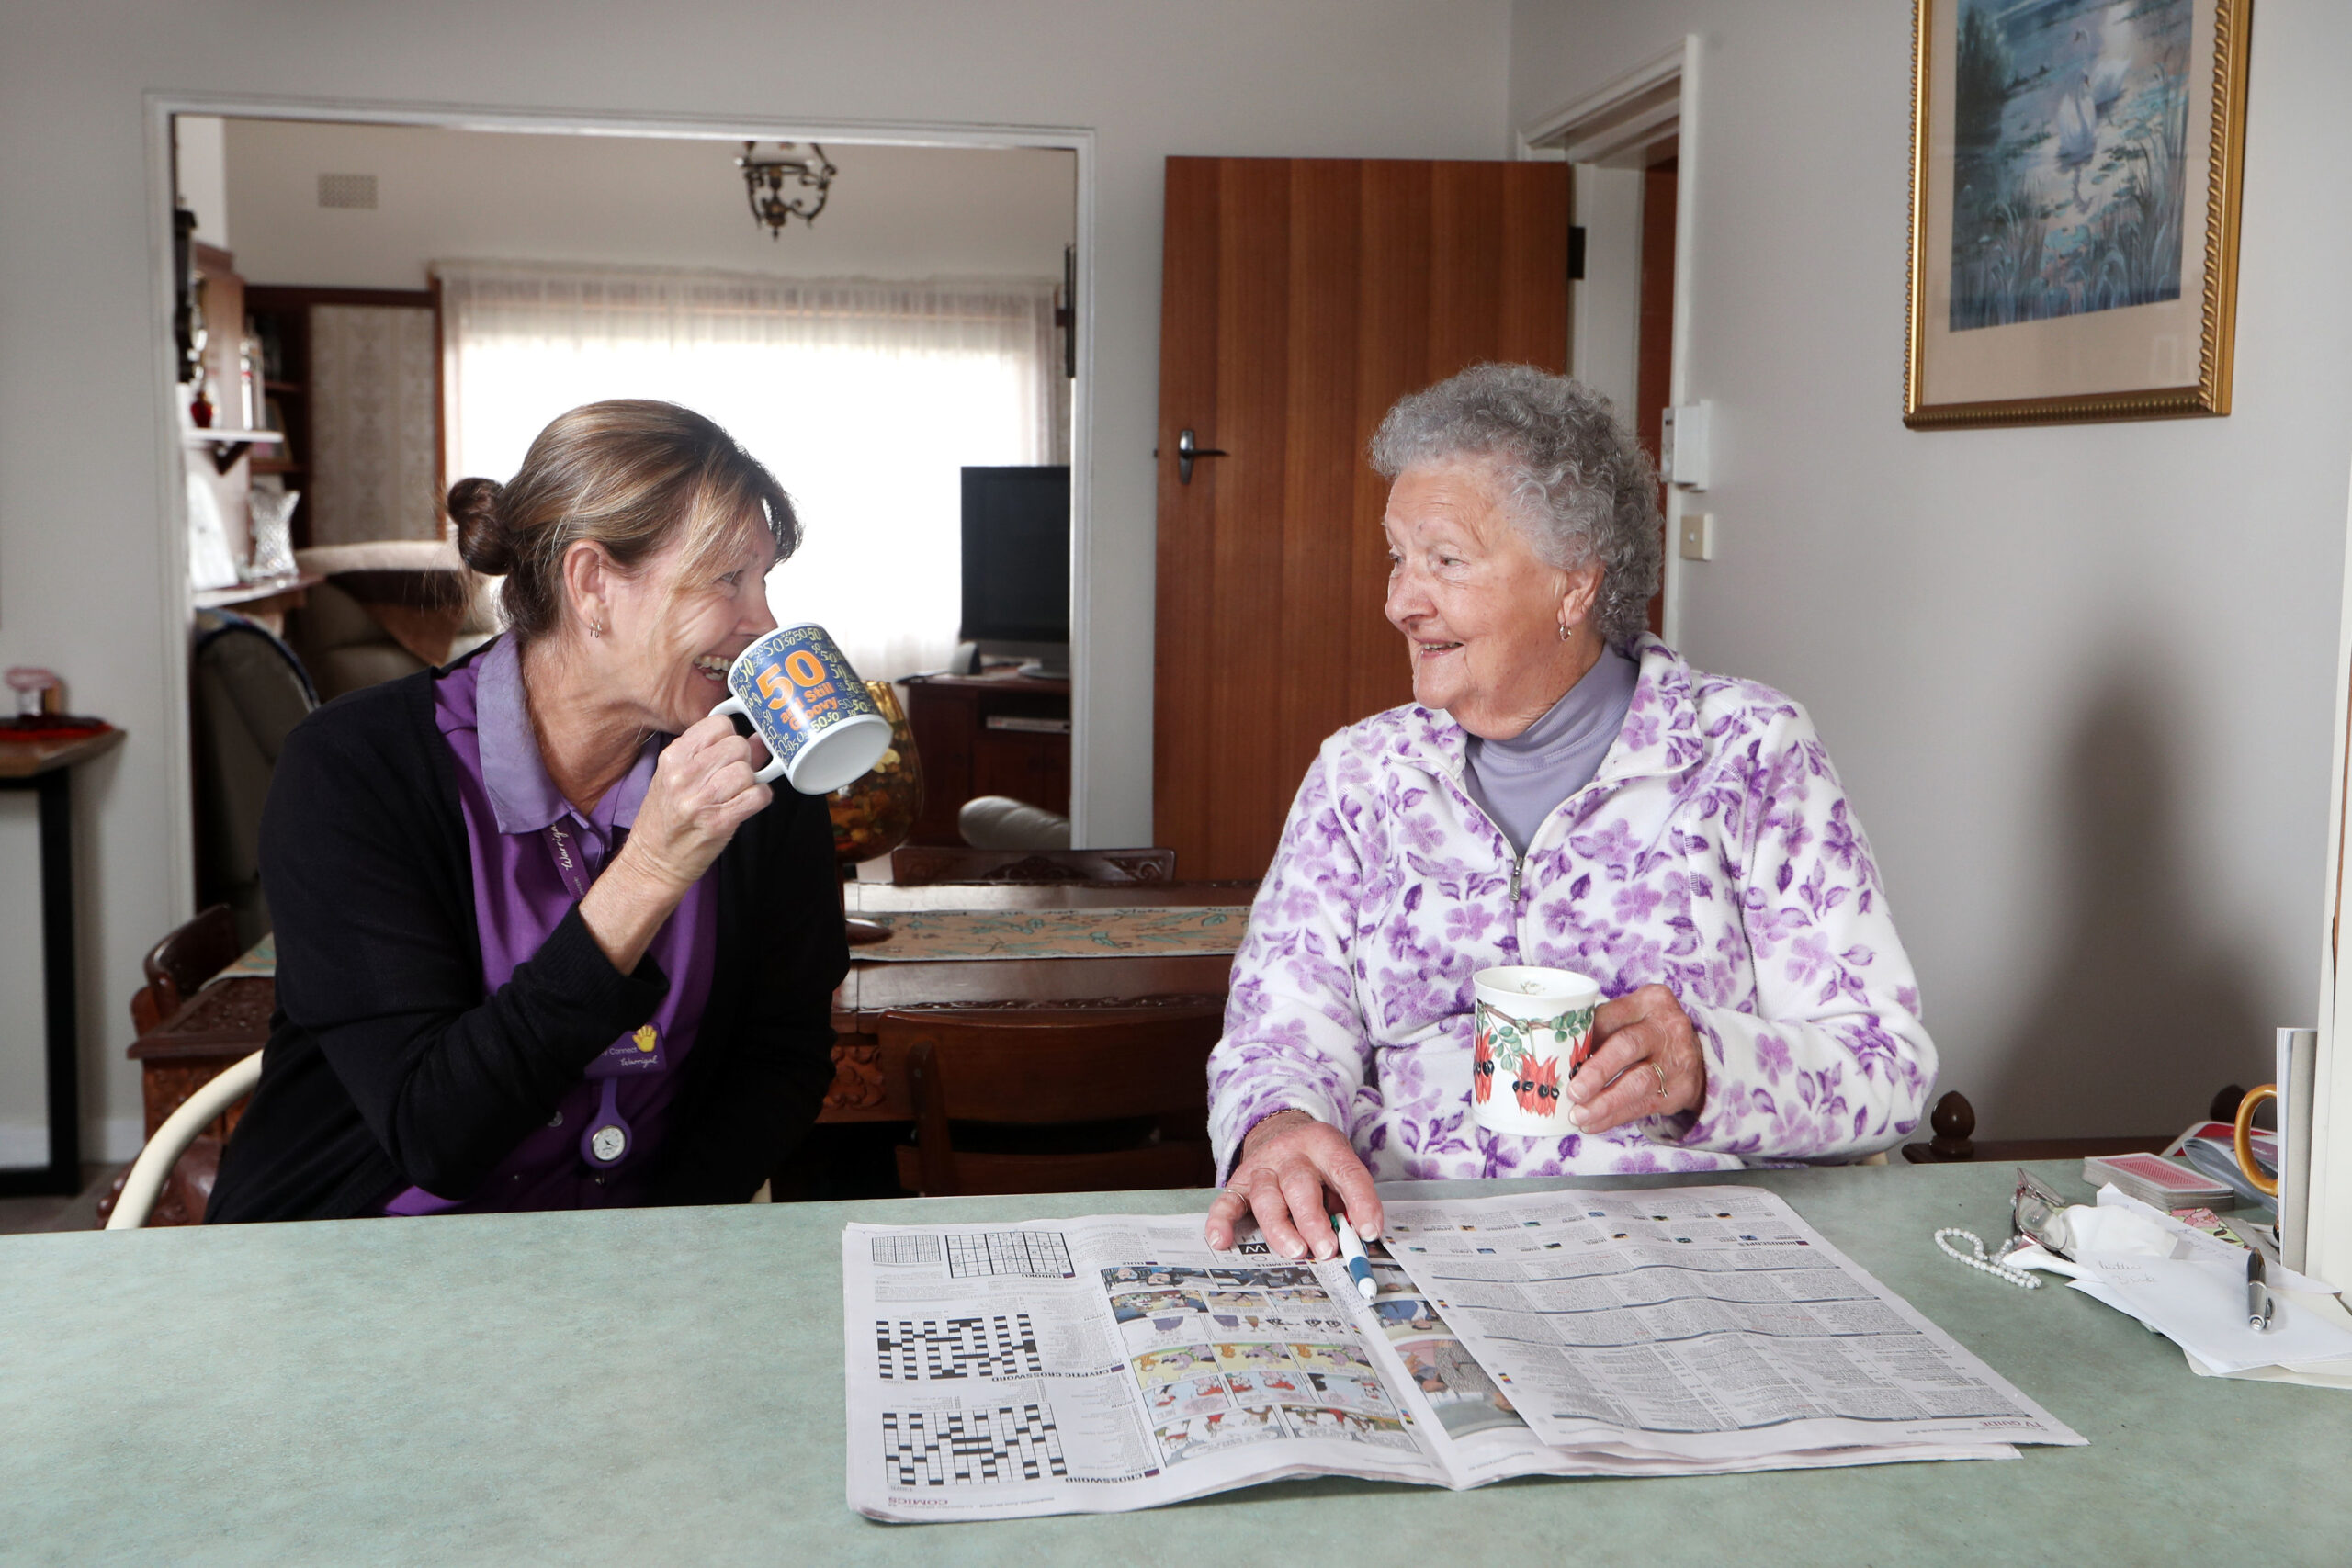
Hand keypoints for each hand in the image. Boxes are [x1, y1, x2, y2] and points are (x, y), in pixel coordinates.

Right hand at [620, 714, 773, 891]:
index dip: (730, 737)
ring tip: (736, 793)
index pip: (718, 725)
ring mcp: (701, 800)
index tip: (727, 752)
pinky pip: (757, 796)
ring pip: (747, 771)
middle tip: (732, 777)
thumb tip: (757, 739)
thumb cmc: (665, 819)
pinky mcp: (719, 822)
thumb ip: (715, 754)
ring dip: (749, 782)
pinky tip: (747, 804)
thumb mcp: (677, 778)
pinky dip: (759, 799)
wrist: (653, 861)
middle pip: (737, 746)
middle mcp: (684, 776)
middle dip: (742, 760)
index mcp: (673, 758)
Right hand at [1202, 1110, 1382, 1259]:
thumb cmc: (1317, 1162)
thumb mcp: (1339, 1168)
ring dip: (1281, 1228)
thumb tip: (1357, 1236)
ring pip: (1267, 1197)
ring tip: (1296, 1251)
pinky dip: (1221, 1221)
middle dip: (1313, 1220)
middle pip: (1300, 1184)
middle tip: (1326, 1249)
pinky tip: (1222, 1240)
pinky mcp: (1239, 1183)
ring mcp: (1262, 1168)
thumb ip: (1348, 1199)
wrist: (1279, 1129)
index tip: (1369, 1231)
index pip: (1347, 1172)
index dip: (1361, 1202)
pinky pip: (1227, 1202)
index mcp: (1325, 1145)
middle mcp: (1291, 1154)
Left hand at [1566, 984, 1705, 1133]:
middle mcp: (1667, 1027)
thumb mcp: (1630, 1018)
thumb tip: (1557, 1055)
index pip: (1611, 1016)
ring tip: (1578, 1115)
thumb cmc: (1645, 1034)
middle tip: (1573, 1091)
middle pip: (1628, 1046)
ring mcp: (1677, 1059)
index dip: (1585, 1037)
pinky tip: (1593, 1123)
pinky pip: (1643, 1105)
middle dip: (1597, 1071)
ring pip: (1638, 1082)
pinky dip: (1614, 1117)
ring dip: (1604, 1103)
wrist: (1691, 1056)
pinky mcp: (1680, 1089)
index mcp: (1650, 1001)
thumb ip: (1600, 1029)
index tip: (1560, 1056)